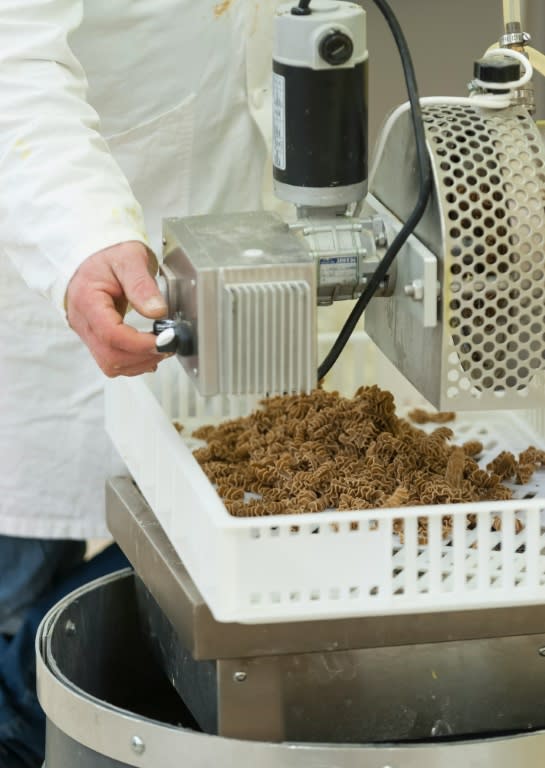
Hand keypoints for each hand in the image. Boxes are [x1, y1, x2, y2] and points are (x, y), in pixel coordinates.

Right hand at [66, 241, 168, 376]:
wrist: (92, 255)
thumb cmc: (107, 254)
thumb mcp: (129, 260)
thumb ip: (142, 286)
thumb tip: (157, 311)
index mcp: (87, 300)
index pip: (110, 334)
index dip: (139, 344)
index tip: (164, 340)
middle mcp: (82, 321)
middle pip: (110, 356)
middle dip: (142, 356)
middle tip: (168, 345)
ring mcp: (87, 332)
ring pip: (110, 363)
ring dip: (139, 363)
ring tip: (161, 348)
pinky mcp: (94, 337)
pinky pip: (110, 360)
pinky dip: (132, 362)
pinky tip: (148, 353)